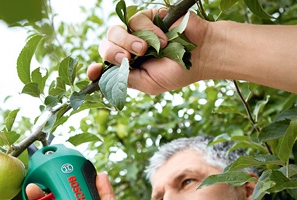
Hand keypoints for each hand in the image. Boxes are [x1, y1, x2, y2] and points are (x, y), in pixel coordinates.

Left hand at [87, 8, 210, 93]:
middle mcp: (128, 48)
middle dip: (113, 53)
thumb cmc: (178, 72)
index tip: (93, 71)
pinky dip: (147, 31)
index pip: (103, 66)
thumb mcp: (149, 84)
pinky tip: (162, 41)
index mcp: (127, 66)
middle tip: (129, 58)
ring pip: (115, 31)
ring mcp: (136, 32)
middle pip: (105, 46)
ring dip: (127, 41)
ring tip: (144, 49)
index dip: (95, 69)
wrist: (202, 54)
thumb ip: (127, 79)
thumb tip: (104, 76)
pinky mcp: (147, 18)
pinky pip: (136, 20)